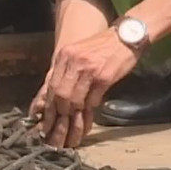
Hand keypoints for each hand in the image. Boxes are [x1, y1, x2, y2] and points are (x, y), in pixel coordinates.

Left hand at [37, 27, 139, 146]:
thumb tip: (56, 96)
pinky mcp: (104, 77)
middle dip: (56, 116)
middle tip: (54, 133)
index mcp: (64, 55)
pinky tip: (86, 121)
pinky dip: (88, 112)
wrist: (126, 36)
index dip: (47, 106)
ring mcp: (88, 69)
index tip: (44, 122)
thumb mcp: (79, 54)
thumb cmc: (103, 47)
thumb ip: (67, 72)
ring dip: (71, 118)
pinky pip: (92, 99)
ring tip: (69, 133)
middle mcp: (73, 61)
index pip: (50, 85)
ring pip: (73, 99)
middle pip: (59, 94)